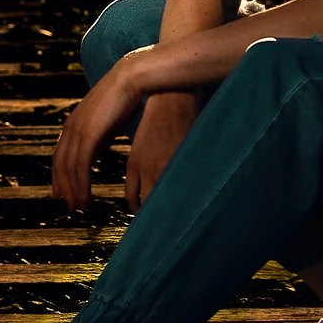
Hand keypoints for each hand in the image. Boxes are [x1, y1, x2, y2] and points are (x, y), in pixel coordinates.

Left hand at [52, 57, 146, 210]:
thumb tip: (95, 150)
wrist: (132, 79)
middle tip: (69, 206)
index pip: (60, 155)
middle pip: (59, 164)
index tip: (62, 193)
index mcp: (73, 123)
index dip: (60, 175)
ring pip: (68, 168)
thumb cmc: (124, 99)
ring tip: (79, 207)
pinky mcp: (88, 133)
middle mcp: (70, 127)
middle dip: (63, 186)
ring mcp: (77, 130)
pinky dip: (81, 184)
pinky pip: (80, 165)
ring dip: (73, 190)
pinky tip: (86, 196)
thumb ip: (97, 137)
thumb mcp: (106, 123)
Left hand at [124, 91, 198, 210]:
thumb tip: (145, 183)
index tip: (143, 213)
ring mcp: (167, 166)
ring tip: (175, 216)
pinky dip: (185, 196)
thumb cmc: (157, 119)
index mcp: (134, 164)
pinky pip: (182, 186)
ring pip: (164, 200)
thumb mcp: (141, 144)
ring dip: (169, 210)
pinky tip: (189, 198)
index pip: (132, 199)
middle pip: (146, 205)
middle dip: (152, 216)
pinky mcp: (183, 160)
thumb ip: (140, 165)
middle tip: (158, 224)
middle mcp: (148, 169)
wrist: (170, 98)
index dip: (138, 210)